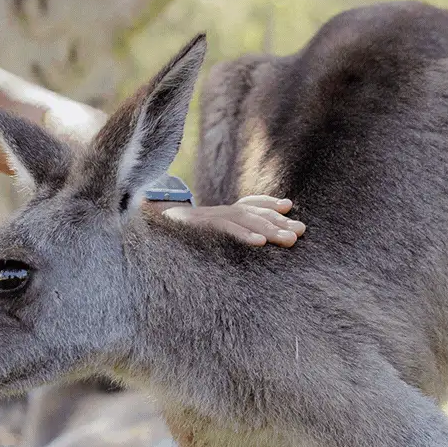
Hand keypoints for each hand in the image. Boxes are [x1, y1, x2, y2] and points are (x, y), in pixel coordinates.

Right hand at [158, 194, 305, 246]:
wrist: (146, 234)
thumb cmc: (178, 240)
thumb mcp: (205, 236)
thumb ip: (227, 233)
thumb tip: (255, 238)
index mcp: (219, 214)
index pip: (248, 204)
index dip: (268, 204)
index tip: (288, 206)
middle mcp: (217, 212)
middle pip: (253, 212)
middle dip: (278, 222)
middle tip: (301, 232)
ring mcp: (209, 218)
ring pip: (245, 219)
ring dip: (269, 230)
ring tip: (289, 240)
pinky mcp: (201, 228)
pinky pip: (226, 229)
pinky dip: (244, 235)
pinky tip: (260, 243)